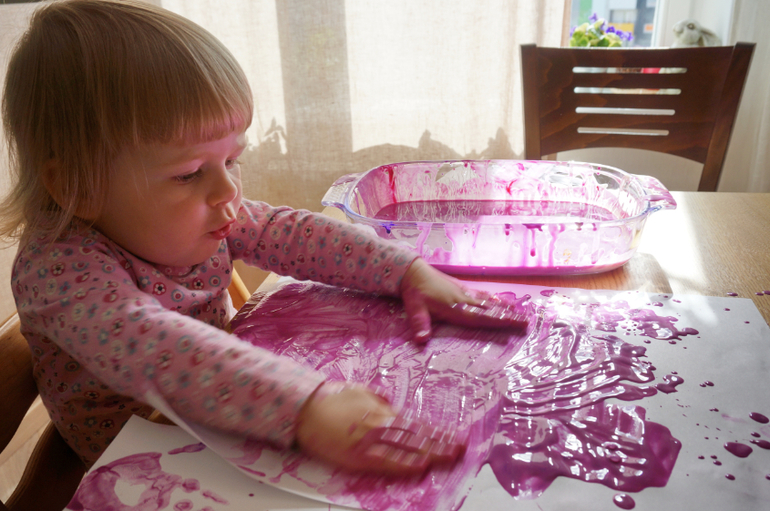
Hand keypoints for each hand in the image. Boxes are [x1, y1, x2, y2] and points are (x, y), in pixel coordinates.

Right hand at [295, 383, 464, 475]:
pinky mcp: (357, 455)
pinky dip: (404, 464)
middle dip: (441, 444)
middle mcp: (380, 424)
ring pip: (406, 448)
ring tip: (449, 458)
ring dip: (430, 454)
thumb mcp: (359, 391)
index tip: (455, 437)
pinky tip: (419, 466)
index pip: (416, 424)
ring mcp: (370, 441)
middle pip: (417, 437)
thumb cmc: (330, 399)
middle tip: (461, 450)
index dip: (438, 432)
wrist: (304, 409)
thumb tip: (392, 403)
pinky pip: (386, 462)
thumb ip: (378, 398)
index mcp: (381, 410)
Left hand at [400, 258, 527, 342]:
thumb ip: (420, 324)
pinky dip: (495, 299)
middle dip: (509, 317)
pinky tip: (503, 301)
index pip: (481, 317)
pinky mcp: (462, 288)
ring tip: (523, 313)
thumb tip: (422, 340)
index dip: (498, 321)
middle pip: (490, 310)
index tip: (515, 324)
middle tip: (528, 323)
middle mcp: (464, 299)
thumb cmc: (413, 292)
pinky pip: (482, 295)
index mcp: (455, 307)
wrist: (412, 270)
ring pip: (489, 302)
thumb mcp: (414, 308)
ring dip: (506, 308)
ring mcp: (464, 292)